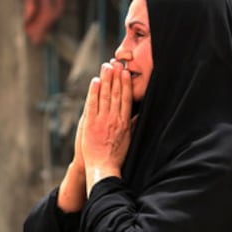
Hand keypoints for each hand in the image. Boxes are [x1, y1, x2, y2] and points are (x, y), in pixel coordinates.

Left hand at [81, 60, 131, 187]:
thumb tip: (141, 114)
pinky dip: (94, 92)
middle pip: (116, 94)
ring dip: (106, 80)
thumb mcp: (130, 139)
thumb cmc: (117, 155)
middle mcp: (114, 119)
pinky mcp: (90, 124)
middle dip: (116, 77)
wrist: (103, 168)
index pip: (127, 99)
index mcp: (125, 122)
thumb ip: (133, 125)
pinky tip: (95, 82)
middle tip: (117, 63)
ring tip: (107, 66)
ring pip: (105, 96)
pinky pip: (92, 105)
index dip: (126, 84)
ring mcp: (101, 121)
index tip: (126, 72)